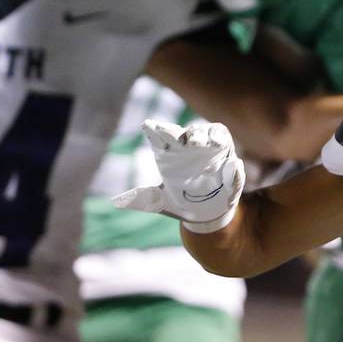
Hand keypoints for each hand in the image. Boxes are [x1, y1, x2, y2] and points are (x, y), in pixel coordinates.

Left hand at [111, 120, 243, 232]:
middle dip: (178, 131)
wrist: (206, 215)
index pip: (160, 137)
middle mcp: (187, 147)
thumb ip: (144, 199)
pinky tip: (217, 144)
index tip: (147, 126)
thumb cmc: (181, 203)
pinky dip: (221, 139)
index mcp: (169, 155)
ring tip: (196, 141)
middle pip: (183, 133)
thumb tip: (118, 202)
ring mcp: (206, 147)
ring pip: (205, 132)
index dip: (154, 130)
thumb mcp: (160, 203)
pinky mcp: (224, 152)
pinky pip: (224, 140)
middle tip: (173, 135)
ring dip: (202, 134)